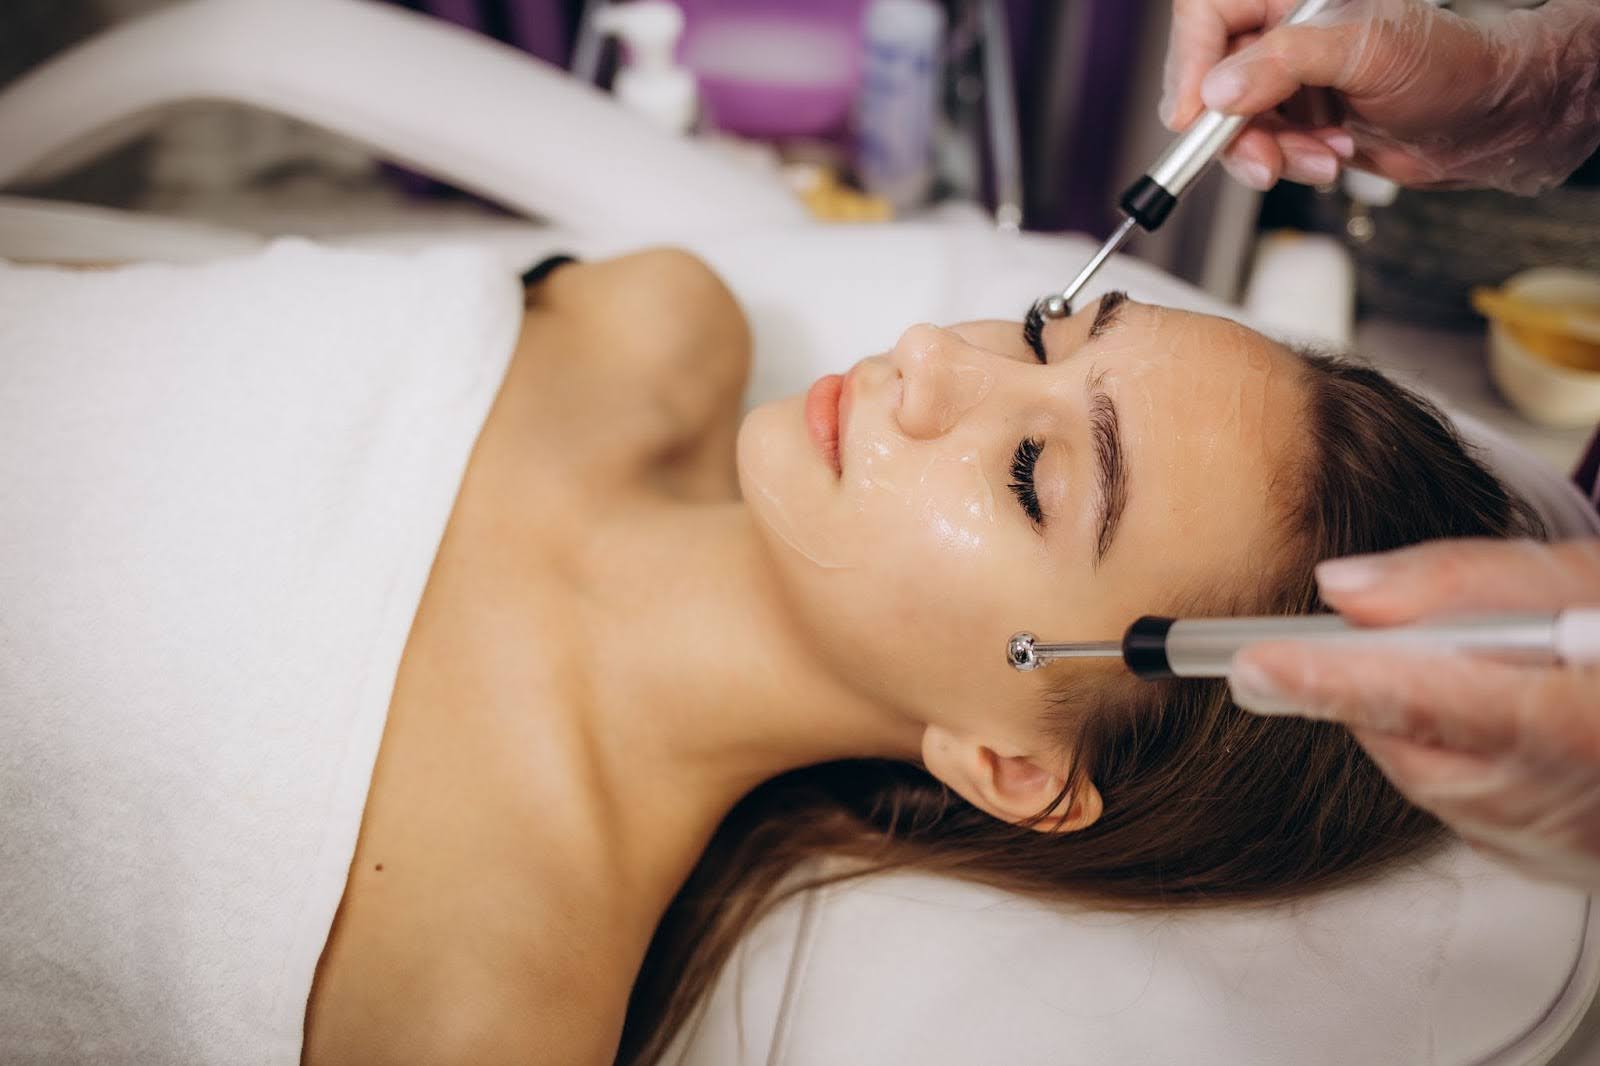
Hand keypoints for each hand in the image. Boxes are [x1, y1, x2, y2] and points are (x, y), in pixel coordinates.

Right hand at [1159, 0, 1599, 194]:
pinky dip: (1288, 163)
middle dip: (1235, 129)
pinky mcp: (1291, 120)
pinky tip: (1329, 156)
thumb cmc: (1448, 65)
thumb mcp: (1366, 52)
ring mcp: (1283, 79)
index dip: (1189, 65)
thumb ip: (1284, 64)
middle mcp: (1280, 32)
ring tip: (1320, 158)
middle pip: (1209, 79)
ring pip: (1229, 125)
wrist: (1486, 122)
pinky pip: (1257, 150)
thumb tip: (1215, 93)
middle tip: (1263, 159)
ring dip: (1269, 154)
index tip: (1193, 114)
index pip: (1206, 16)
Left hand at [1228, 538, 1599, 888]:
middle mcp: (1557, 795)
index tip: (1254, 662)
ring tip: (1488, 672)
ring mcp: (1551, 840)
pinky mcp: (1546, 862)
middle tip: (1407, 634)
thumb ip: (1460, 578)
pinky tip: (1500, 722)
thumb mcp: (1579, 579)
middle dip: (1379, 686)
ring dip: (1418, 718)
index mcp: (1572, 721)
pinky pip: (1458, 802)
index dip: (1330, 679)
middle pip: (1406, 741)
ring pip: (1420, 774)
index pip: (1422, 695)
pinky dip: (1452, 755)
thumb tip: (1341, 588)